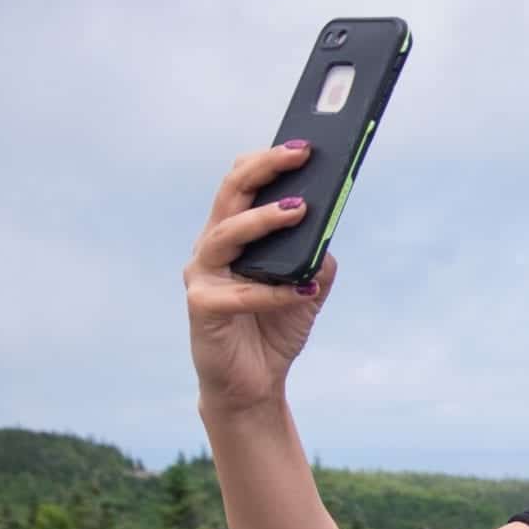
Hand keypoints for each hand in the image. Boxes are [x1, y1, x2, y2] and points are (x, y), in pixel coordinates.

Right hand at [184, 142, 338, 414]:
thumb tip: (326, 233)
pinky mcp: (203, 307)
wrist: (254, 383)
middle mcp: (213, 248)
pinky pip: (237, 294)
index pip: (241, 185)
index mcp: (234, 235)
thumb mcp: (307, 291)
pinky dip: (271, 292)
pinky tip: (302, 293)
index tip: (302, 145)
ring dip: (263, 220)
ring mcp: (203, 275)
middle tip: (299, 154)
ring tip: (299, 209)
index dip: (266, 162)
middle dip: (265, 170)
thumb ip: (315, 261)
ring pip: (226, 234)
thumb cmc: (275, 328)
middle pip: (231, 195)